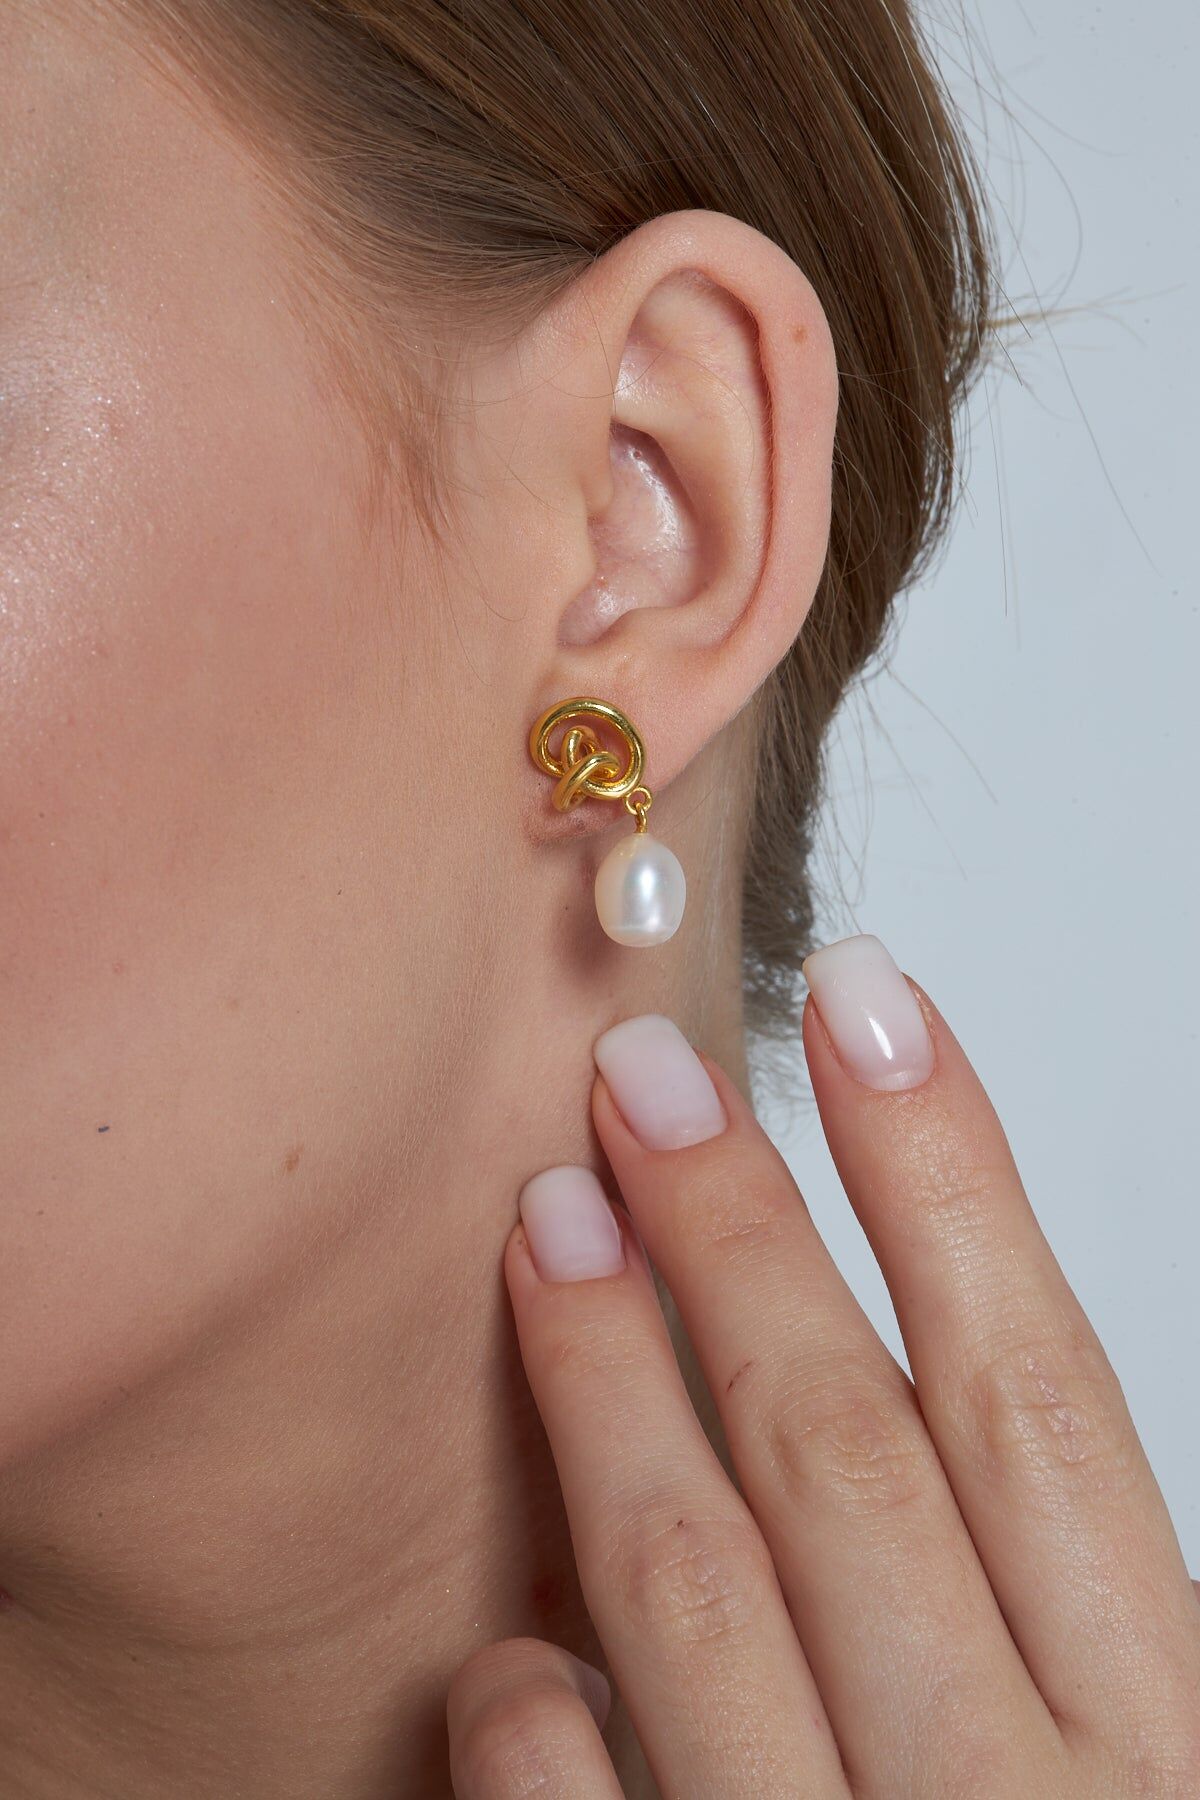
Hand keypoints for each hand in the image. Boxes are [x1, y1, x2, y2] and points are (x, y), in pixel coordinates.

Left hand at [447, 934, 1199, 1796]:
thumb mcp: (1123, 1761)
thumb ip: (1025, 1598)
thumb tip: (901, 1365)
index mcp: (1151, 1739)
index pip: (1035, 1392)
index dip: (948, 1172)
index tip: (867, 1000)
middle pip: (846, 1449)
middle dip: (740, 1231)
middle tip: (642, 1072)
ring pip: (695, 1579)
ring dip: (606, 1377)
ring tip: (549, 1221)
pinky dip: (528, 1700)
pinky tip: (511, 1641)